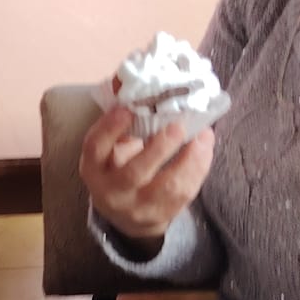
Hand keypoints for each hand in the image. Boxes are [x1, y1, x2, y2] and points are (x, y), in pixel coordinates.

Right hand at [80, 106, 213, 249]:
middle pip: (134, 172)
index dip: (110, 127)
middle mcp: (112, 192)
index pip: (95, 147)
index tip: (128, 108)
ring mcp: (138, 207)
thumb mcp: (110, 149)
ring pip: (166, 187)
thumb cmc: (119, 168)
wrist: (127, 214)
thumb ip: (120, 124)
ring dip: (189, 160)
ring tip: (203, 136)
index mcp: (93, 169)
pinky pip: (184, 193)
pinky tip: (205, 149)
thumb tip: (132, 84)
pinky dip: (198, 169)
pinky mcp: (163, 215)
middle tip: (178, 126)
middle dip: (158, 149)